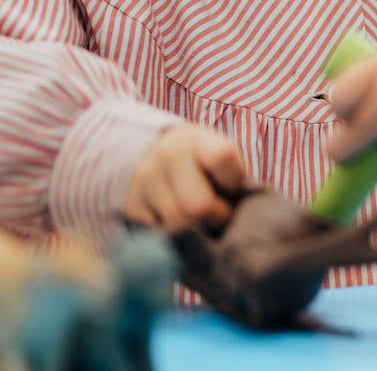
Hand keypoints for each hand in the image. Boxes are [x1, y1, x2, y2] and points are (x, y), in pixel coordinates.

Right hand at [124, 124, 247, 230]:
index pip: (222, 157)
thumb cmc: (199, 162)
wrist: (147, 154)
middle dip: (217, 218)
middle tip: (219, 215)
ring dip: (197, 230)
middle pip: (199, 206)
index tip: (233, 186)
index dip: (234, 181)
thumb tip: (245, 213)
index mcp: (198, 140)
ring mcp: (145, 182)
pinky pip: (160, 234)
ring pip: (179, 225)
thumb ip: (232, 176)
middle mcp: (168, 157)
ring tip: (200, 220)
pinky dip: (176, 235)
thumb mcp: (217, 154)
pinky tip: (180, 223)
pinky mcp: (131, 207)